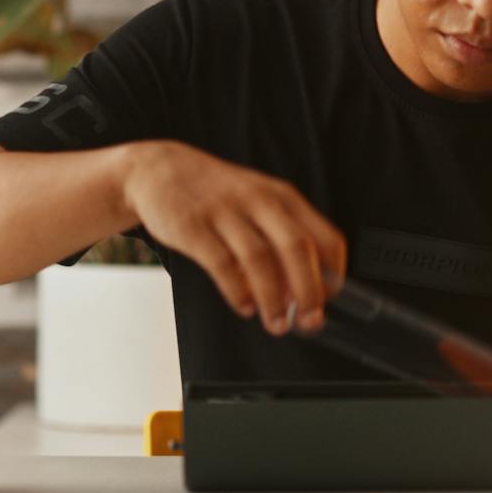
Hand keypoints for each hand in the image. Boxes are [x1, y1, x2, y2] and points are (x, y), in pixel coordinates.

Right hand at [118, 140, 345, 335]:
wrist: (158, 170)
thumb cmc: (217, 195)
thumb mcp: (259, 202)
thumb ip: (281, 239)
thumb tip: (302, 291)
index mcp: (283, 197)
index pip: (325, 237)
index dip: (333, 274)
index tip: (329, 301)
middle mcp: (259, 200)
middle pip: (296, 247)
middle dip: (308, 291)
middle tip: (309, 321)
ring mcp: (225, 211)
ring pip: (259, 258)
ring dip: (272, 298)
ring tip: (276, 323)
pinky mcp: (193, 225)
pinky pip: (221, 263)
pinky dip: (236, 290)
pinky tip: (243, 306)